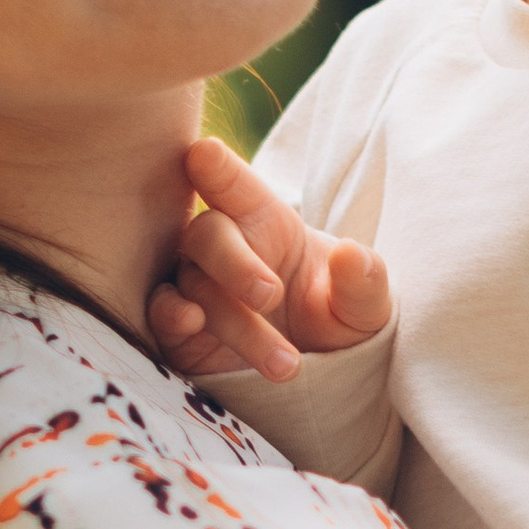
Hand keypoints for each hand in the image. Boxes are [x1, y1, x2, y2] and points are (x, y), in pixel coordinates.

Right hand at [147, 134, 392, 384]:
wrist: (317, 374)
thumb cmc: (335, 318)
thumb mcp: (365, 306)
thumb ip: (365, 280)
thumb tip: (352, 255)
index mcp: (265, 220)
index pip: (235, 185)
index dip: (218, 168)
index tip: (204, 153)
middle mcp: (224, 245)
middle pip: (207, 234)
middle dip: (236, 264)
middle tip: (270, 295)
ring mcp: (196, 284)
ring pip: (194, 287)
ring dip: (237, 324)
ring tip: (285, 364)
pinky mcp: (179, 328)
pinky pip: (162, 314)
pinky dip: (172, 317)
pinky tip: (191, 324)